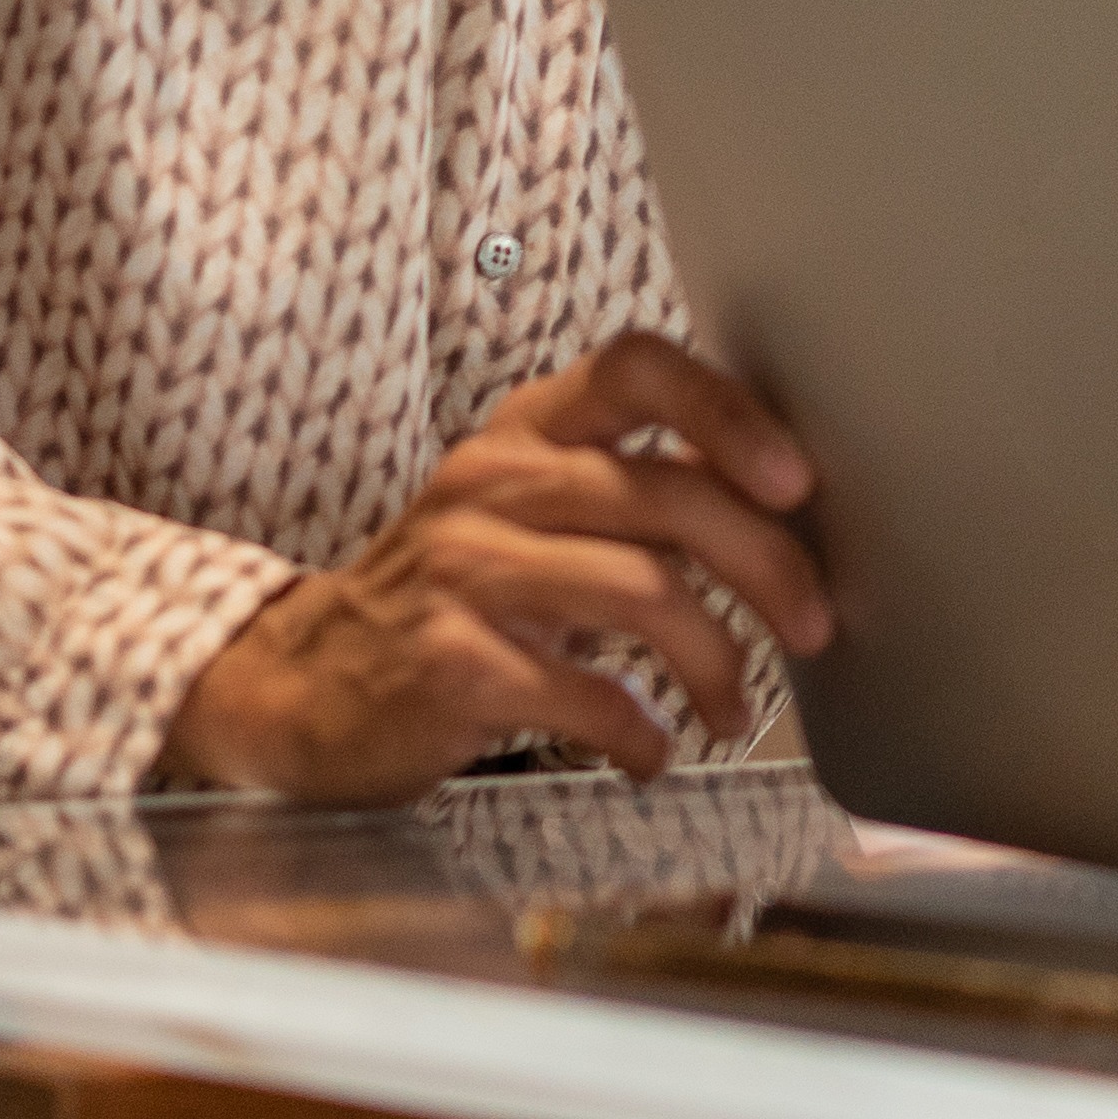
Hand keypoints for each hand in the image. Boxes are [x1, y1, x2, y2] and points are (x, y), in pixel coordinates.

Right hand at [163, 333, 834, 800]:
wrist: (301, 683)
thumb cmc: (456, 599)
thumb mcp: (532, 516)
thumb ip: (638, 495)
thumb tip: (790, 517)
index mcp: (527, 430)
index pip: (636, 368)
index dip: (728, 410)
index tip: (796, 478)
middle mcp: (492, 481)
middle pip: (668, 495)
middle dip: (769, 566)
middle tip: (816, 624)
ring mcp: (462, 569)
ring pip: (642, 590)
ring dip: (717, 660)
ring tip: (734, 710)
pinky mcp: (446, 660)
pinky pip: (582, 689)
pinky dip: (640, 728)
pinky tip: (651, 750)